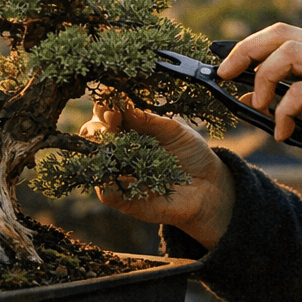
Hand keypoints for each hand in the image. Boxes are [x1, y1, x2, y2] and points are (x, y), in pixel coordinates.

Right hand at [78, 104, 235, 248]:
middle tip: (113, 118)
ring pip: (93, 160)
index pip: (106, 114)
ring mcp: (119, 174)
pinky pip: (105, 192)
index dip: (106, 107)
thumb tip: (126, 108)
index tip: (116, 102)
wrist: (209, 185)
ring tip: (111, 138)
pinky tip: (115, 170)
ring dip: (97, 148)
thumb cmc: (191, 154)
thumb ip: (151, 121)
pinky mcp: (123, 198)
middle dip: (98, 124)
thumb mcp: (175, 130)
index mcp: (130, 129)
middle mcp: (120, 150)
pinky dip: (105, 181)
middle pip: (92, 134)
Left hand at [217, 24, 301, 185]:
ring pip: (288, 53)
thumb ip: (293, 100)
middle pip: (282, 34)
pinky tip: (284, 133)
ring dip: (262, 80)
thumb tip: (248, 96)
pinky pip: (300, 93)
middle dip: (245, 51)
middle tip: (224, 75)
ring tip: (258, 106)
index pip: (285, 33)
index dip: (250, 44)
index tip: (225, 64)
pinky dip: (283, 113)